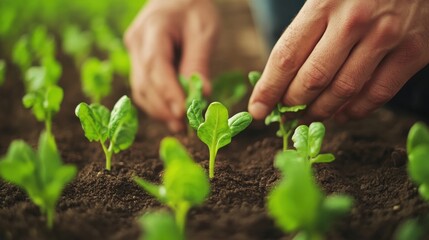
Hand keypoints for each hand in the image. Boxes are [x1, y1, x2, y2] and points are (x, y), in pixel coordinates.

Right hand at [124, 0, 217, 131]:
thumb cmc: (193, 7)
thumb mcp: (204, 30)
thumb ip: (199, 61)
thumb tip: (202, 95)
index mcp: (153, 28)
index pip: (155, 65)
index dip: (167, 92)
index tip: (183, 112)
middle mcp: (136, 41)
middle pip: (144, 81)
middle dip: (163, 107)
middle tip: (183, 126)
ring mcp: (133, 51)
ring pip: (140, 88)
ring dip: (158, 110)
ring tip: (179, 126)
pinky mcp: (137, 61)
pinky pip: (143, 86)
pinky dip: (156, 103)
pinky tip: (171, 114)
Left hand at [249, 0, 428, 122]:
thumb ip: (307, 28)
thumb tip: (283, 73)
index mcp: (325, 3)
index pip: (286, 57)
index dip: (268, 89)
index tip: (257, 109)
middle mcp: (353, 22)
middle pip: (312, 80)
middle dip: (292, 104)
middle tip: (284, 115)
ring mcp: (386, 37)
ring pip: (342, 92)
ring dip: (321, 112)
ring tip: (308, 118)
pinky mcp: (414, 51)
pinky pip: (378, 94)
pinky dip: (356, 111)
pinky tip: (342, 114)